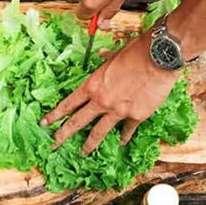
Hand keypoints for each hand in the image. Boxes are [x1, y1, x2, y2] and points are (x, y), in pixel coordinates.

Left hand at [41, 32, 180, 154]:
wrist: (160, 57)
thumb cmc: (136, 51)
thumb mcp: (115, 54)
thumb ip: (106, 60)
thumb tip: (101, 55)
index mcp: (93, 86)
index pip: (68, 104)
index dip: (55, 115)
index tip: (45, 123)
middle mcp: (101, 101)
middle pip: (77, 122)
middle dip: (63, 135)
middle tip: (54, 144)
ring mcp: (118, 111)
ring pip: (98, 132)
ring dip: (89, 144)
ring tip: (83, 153)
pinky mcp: (136, 116)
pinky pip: (126, 130)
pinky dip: (124, 136)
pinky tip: (121, 142)